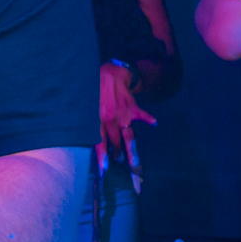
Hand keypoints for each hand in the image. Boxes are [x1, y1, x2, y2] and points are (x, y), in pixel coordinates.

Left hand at [99, 62, 156, 178]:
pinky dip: (148, 119)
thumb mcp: (87, 106)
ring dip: (131, 149)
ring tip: (134, 162)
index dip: (102, 155)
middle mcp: (110, 119)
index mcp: (98, 120)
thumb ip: (90, 122)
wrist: (109, 74)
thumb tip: (90, 137)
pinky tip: (153, 123)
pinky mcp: (133, 107)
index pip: (99, 142)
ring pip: (128, 136)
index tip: (104, 168)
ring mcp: (123, 114)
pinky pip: (142, 115)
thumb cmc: (95, 91)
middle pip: (116, 142)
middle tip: (118, 164)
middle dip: (117, 155)